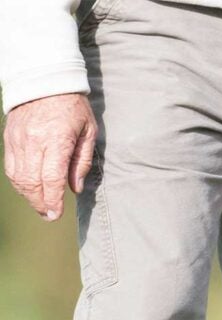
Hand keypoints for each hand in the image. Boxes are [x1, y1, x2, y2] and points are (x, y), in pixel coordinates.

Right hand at [3, 93, 96, 220]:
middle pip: (32, 181)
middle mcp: (34, 141)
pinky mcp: (10, 137)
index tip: (56, 214)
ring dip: (28, 195)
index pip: (52, 178)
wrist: (44, 79)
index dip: (53, 199)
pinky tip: (29, 189)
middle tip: (49, 215)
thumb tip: (75, 188)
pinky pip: (11, 166)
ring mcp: (18, 139)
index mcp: (56, 140)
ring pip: (18, 176)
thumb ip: (81, 161)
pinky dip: (18, 182)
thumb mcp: (88, 131)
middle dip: (40, 203)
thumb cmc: (73, 106)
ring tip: (40, 205)